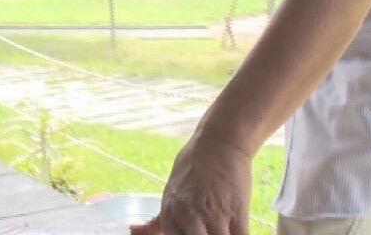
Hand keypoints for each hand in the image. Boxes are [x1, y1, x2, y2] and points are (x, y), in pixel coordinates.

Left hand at [132, 135, 251, 234]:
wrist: (219, 144)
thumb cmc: (193, 167)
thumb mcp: (170, 194)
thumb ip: (155, 221)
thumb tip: (133, 231)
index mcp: (170, 214)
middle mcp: (189, 216)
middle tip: (207, 234)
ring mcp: (213, 215)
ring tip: (222, 231)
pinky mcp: (237, 212)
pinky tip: (237, 232)